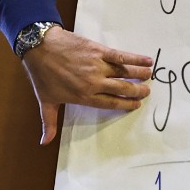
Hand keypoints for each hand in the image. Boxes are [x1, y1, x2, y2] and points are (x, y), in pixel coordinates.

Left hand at [21, 27, 151, 144]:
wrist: (39, 46)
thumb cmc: (42, 75)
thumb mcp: (46, 101)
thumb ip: (49, 123)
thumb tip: (44, 143)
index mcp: (84, 96)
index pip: (111, 103)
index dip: (126, 104)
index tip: (136, 104)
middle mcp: (94, 82)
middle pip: (122, 89)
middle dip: (137, 91)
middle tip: (147, 91)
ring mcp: (97, 66)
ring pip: (124, 72)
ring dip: (139, 74)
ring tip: (150, 75)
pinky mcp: (98, 50)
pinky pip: (121, 56)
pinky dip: (135, 58)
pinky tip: (146, 59)